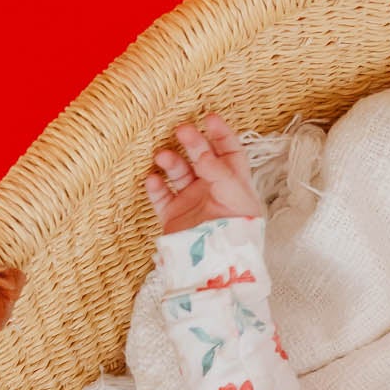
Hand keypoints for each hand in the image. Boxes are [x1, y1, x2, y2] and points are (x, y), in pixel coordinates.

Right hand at [142, 113, 262, 233]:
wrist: (220, 270)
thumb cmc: (237, 234)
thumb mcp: (237, 198)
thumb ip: (220, 174)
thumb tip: (201, 154)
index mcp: (234, 182)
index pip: (229, 150)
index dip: (221, 133)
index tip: (209, 118)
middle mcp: (212, 188)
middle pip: (200, 156)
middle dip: (192, 141)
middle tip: (182, 130)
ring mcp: (191, 202)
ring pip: (177, 172)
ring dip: (170, 161)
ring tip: (163, 156)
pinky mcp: (174, 217)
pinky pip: (161, 197)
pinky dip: (155, 187)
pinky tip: (153, 180)